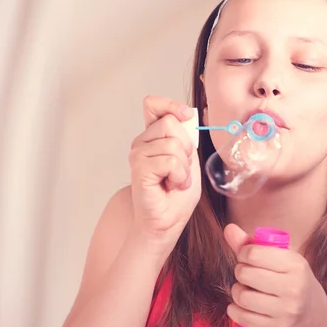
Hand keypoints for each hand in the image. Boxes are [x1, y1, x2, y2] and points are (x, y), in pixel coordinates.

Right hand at [129, 95, 201, 250]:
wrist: (167, 222)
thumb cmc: (177, 195)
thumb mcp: (189, 160)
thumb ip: (186, 138)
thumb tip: (186, 116)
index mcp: (153, 137)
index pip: (153, 105)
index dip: (170, 104)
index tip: (185, 115)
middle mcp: (141, 142)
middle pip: (170, 123)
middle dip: (185, 147)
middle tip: (180, 169)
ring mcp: (137, 154)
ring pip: (173, 143)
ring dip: (183, 167)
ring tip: (175, 181)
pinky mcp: (139, 167)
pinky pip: (170, 161)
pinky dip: (179, 176)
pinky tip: (171, 185)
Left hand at [224, 224, 326, 326]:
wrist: (315, 318)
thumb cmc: (292, 282)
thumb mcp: (281, 260)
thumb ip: (252, 244)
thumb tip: (228, 228)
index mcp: (295, 264)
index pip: (254, 253)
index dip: (243, 253)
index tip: (246, 256)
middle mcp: (293, 287)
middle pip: (245, 274)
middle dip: (240, 272)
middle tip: (246, 274)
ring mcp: (286, 310)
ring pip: (242, 297)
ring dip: (237, 292)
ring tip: (244, 290)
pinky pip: (244, 317)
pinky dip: (235, 310)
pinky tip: (240, 306)